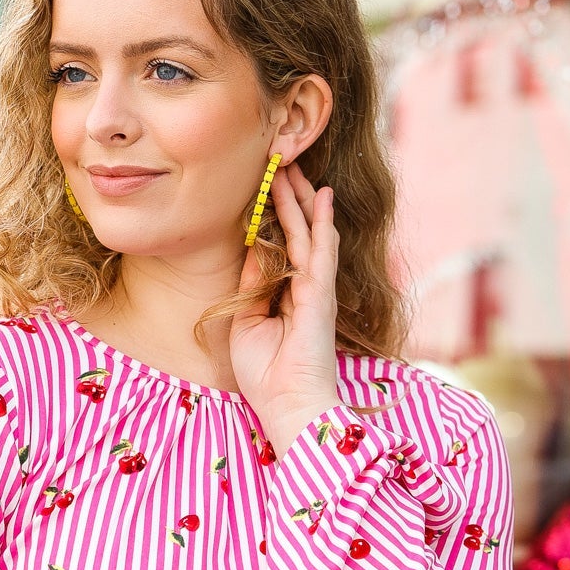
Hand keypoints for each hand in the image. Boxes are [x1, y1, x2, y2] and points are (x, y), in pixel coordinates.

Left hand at [228, 161, 341, 457]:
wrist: (287, 406)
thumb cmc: (266, 376)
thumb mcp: (246, 324)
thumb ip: (251, 287)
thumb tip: (253, 250)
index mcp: (286, 297)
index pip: (278, 248)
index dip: (269, 219)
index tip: (259, 190)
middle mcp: (305, 288)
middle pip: (295, 233)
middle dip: (286, 199)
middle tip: (277, 163)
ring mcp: (316, 290)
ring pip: (307, 234)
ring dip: (299, 199)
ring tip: (291, 166)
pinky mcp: (321, 295)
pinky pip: (320, 251)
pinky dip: (321, 222)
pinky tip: (322, 196)